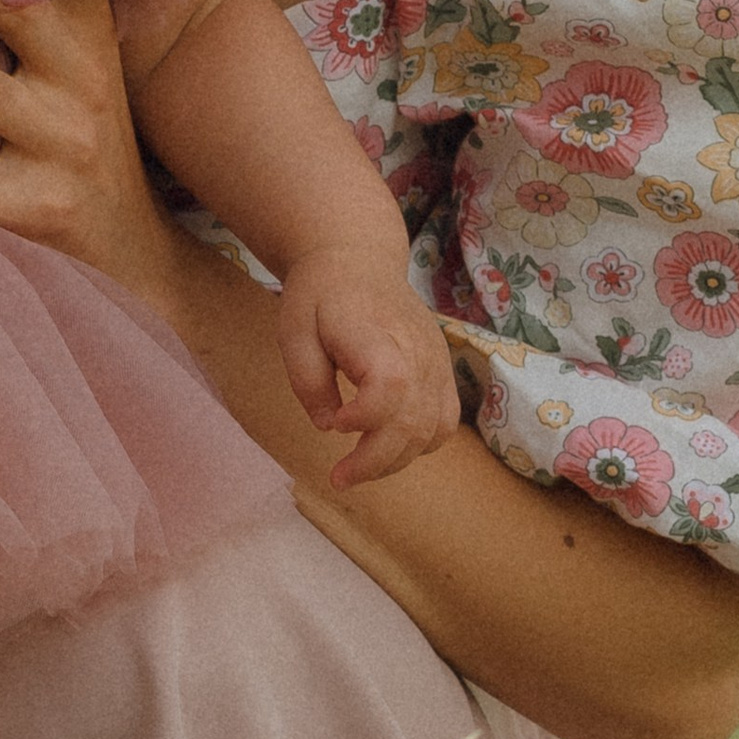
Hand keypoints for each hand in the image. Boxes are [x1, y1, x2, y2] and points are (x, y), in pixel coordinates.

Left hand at [271, 245, 461, 488]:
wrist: (358, 260)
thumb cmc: (320, 296)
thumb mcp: (293, 331)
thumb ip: (308, 382)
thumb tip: (329, 427)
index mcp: (378, 335)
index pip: (391, 384)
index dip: (367, 416)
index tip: (337, 425)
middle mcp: (418, 350)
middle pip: (414, 420)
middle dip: (376, 461)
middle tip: (338, 477)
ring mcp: (436, 363)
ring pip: (433, 429)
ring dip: (396, 460)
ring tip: (358, 468)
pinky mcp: (442, 372)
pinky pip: (445, 421)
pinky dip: (421, 445)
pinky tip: (388, 449)